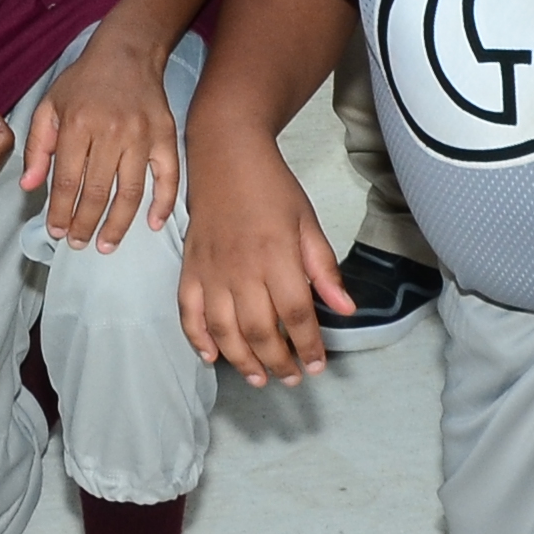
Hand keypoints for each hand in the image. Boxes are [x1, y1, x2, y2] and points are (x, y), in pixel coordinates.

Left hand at [21, 39, 181, 250]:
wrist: (127, 52)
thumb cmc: (83, 82)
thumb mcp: (50, 106)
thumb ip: (38, 147)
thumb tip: (29, 187)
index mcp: (78, 124)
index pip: (68, 180)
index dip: (61, 211)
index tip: (56, 231)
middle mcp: (111, 132)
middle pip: (97, 192)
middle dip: (85, 224)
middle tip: (77, 244)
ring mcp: (142, 136)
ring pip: (131, 193)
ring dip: (118, 225)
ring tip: (105, 244)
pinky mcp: (166, 136)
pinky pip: (168, 177)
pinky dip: (163, 204)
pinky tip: (153, 225)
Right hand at [176, 127, 348, 386]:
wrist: (226, 156)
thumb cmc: (272, 188)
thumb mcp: (307, 222)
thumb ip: (323, 268)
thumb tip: (345, 309)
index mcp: (276, 254)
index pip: (295, 313)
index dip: (308, 345)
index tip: (317, 365)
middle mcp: (241, 267)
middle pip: (259, 329)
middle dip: (278, 361)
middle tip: (291, 378)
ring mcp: (211, 269)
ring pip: (224, 329)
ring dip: (242, 360)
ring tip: (259, 378)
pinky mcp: (190, 268)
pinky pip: (188, 312)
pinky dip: (197, 338)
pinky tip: (212, 356)